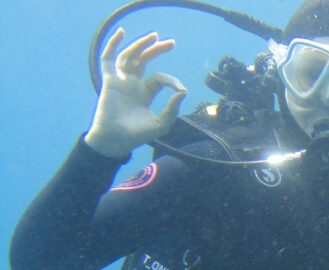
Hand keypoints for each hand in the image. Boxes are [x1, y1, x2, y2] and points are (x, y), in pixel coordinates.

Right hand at [84, 28, 186, 157]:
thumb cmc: (137, 135)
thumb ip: (173, 109)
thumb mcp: (161, 124)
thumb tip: (183, 91)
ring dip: (141, 45)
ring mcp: (120, 81)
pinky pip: (108, 59)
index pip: (160, 79)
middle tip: (171, 42)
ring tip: (154, 36)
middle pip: (144, 60)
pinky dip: (113, 44)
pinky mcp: (110, 81)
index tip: (182, 89)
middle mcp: (132, 84)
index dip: (172, 81)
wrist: (116, 141)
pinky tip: (121, 33)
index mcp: (144, 93)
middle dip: (157, 50)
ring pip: (130, 56)